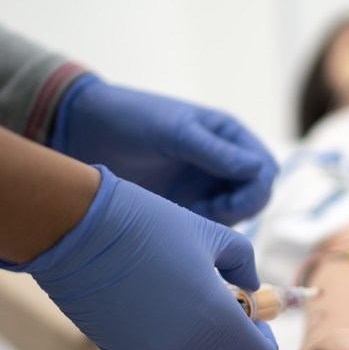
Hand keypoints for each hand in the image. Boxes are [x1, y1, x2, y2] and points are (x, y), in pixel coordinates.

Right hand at [17, 165, 276, 349]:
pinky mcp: (115, 346)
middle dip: (222, 347)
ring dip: (188, 336)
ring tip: (176, 290)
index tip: (254, 319)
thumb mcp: (214, 235)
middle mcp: (183, 348)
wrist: (80, 229)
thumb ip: (243, 265)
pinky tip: (143, 292)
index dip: (262, 343)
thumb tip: (250, 285)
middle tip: (217, 309)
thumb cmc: (152, 227)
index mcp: (216, 324)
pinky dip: (155, 329)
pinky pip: (147, 347)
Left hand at [50, 76, 276, 225]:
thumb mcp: (175, 132)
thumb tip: (258, 169)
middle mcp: (226, 162)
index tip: (227, 203)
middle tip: (209, 215)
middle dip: (240, 209)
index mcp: (230, 137)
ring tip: (191, 217)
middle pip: (256, 195)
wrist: (83, 130)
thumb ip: (215, 152)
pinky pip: (211, 224)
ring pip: (237, 213)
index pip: (264, 170)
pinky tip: (182, 226)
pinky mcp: (189, 204)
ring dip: (223, 221)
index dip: (254, 191)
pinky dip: (205, 230)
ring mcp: (208, 184)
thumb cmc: (132, 119)